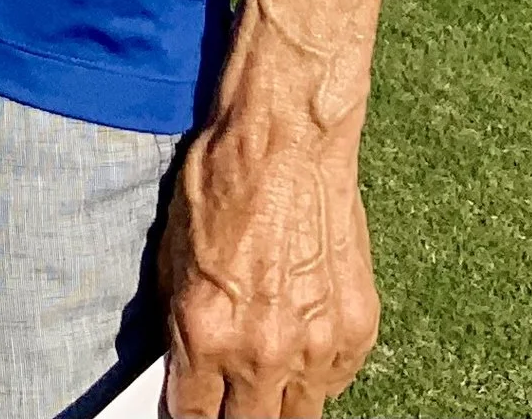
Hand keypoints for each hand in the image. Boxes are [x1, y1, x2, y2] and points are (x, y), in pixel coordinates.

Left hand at [159, 108, 377, 415]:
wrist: (289, 141)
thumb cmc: (224, 180)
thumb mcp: (175, 251)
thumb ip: (180, 321)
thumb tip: (182, 364)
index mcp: (208, 333)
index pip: (194, 416)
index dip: (187, 416)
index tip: (188, 410)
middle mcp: (264, 352)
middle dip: (234, 416)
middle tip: (227, 398)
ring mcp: (317, 346)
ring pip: (299, 415)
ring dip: (278, 401)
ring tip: (264, 377)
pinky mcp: (357, 332)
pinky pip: (334, 381)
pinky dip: (315, 372)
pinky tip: (299, 342)